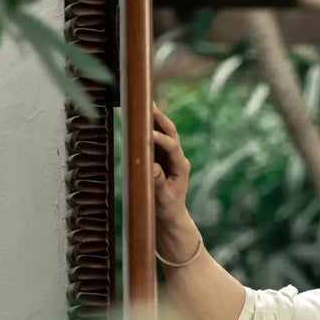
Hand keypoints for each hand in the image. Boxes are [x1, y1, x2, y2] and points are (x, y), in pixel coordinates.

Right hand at [151, 101, 193, 237]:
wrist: (169, 216)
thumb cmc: (167, 209)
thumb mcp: (163, 200)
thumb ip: (158, 183)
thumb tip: (151, 166)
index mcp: (181, 167)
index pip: (173, 147)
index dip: (161, 140)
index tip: (149, 135)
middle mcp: (177, 157)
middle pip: (171, 132)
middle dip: (160, 119)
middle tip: (149, 106)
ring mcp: (169, 155)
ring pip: (163, 131)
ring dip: (154, 117)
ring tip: (144, 103)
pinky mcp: (159, 156)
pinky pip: (154, 138)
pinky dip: (147, 126)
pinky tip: (138, 115)